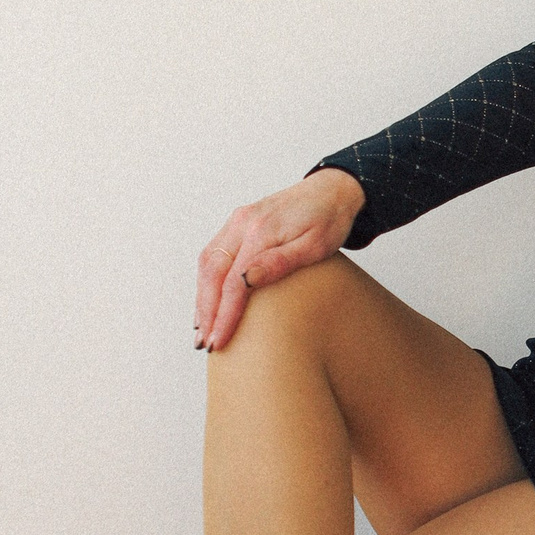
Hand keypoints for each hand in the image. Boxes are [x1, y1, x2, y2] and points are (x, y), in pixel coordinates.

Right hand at [195, 168, 365, 350]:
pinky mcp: (237, 225)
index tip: (220, 341)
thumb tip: (246, 281)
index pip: (233, 281)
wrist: (332, 190)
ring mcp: (237, 222)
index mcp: (262, 230)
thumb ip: (281, 262)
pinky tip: (208, 302)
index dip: (224, 314)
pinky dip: (206, 282)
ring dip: (202, 298)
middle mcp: (243, 223)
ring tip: (203, 329)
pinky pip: (213, 255)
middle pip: (212, 273)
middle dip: (205, 311)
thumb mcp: (316, 245)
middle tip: (205, 343)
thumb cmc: (329, 220)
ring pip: (207, 264)